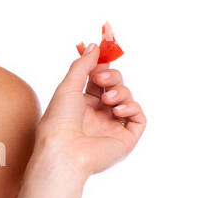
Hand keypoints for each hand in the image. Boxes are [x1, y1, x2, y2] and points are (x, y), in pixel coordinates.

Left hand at [34, 43, 146, 181]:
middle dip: (112, 77)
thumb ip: (83, 65)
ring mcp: (112, 127)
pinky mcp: (125, 139)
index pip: (99, 79)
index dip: (103, 65)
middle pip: (115, 85)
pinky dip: (131, 108)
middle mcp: (97, 115)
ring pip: (127, 98)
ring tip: (107, 100)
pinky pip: (138, 118)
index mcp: (81, 104)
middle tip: (101, 79)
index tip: (104, 51)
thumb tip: (94, 46)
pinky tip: (117, 111)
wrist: (63, 151)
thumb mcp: (68, 86)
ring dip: (120, 92)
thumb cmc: (58, 121)